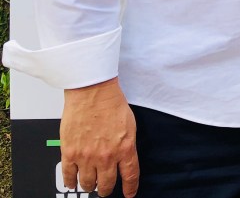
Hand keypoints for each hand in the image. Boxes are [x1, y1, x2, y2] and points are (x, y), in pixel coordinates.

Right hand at [60, 78, 138, 196]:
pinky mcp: (70, 153)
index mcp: (125, 148)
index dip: (130, 188)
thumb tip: (124, 157)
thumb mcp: (130, 125)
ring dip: (89, 186)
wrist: (92, 92)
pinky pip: (69, 176)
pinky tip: (73, 183)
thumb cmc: (111, 103)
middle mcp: (107, 156)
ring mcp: (87, 157)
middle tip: (105, 189)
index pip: (130, 175)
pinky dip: (71, 182)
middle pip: (107, 184)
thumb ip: (126, 144)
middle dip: (106, 189)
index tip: (129, 194)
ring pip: (87, 183)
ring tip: (90, 184)